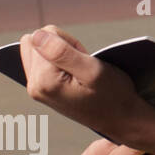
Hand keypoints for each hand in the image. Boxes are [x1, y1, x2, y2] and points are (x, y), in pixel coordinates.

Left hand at [19, 24, 154, 143]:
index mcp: (44, 81)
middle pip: (36, 42)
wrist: (120, 118)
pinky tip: (74, 76)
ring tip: (80, 72)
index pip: (44, 36)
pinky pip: (41, 61)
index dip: (69, 42)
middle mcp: (34, 86)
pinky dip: (59, 63)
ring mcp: (36, 90)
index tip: (84, 60)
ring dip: (61, 55)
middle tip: (83, 66)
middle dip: (62, 47)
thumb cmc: (113, 95)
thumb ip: (61, 52)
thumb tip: (35, 35)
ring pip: (37, 50)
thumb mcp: (93, 70)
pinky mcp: (42, 90)